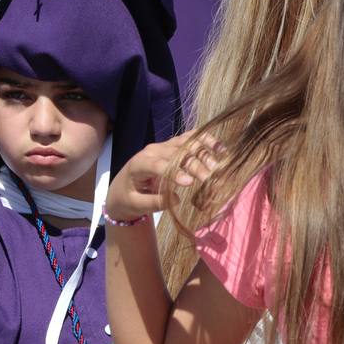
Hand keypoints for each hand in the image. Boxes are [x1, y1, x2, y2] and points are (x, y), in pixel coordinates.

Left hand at [105, 131, 221, 222]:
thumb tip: (176, 200)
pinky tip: (220, 149)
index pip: (158, 165)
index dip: (174, 172)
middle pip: (177, 154)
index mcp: (139, 164)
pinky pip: (190, 138)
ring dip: (204, 153)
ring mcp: (164, 145)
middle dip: (195, 166)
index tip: (190, 183)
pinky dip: (205, 141)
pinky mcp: (173, 146)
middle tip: (210, 180)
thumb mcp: (136, 205)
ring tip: (218, 166)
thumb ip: (154, 202)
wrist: (124, 186)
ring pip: (186, 143)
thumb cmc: (128, 198)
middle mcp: (153, 150)